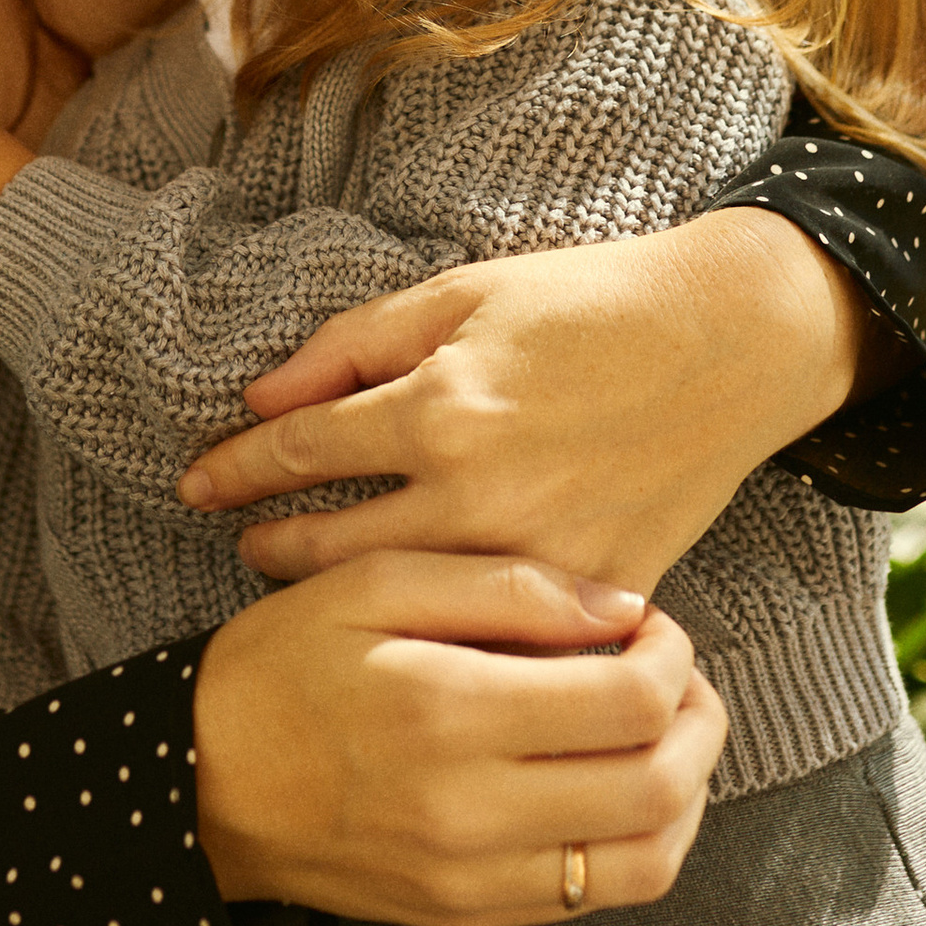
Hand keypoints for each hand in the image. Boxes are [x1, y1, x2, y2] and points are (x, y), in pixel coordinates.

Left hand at [179, 209, 882, 595]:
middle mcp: (478, 492)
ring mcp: (539, 553)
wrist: (731, 339)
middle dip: (271, 548)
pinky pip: (500, 632)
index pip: (297, 451)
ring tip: (303, 592)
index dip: (233, 468)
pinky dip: (446, 630)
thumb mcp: (462, 292)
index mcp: (438, 406)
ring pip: (409, 605)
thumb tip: (259, 395)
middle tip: (242, 546)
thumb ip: (353, 345)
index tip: (195, 482)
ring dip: (341, 599)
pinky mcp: (595, 590)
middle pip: (333, 549)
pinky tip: (414, 625)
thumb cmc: (591, 301)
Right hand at [191, 551, 727, 925]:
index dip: (670, 653)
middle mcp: (469, 811)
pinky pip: (593, 897)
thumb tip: (619, 605)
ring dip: (686, 793)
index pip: (629, 701)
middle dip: (700, 721)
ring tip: (663, 734)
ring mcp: (472, 879)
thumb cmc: (280, 667)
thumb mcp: (370, 584)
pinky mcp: (467, 916)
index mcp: (447, 712)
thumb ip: (501, 587)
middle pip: (660, 785)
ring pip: (648, 860)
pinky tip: (612, 784)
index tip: (649, 621)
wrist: (195, 788)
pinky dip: (637, 841)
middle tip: (678, 674)